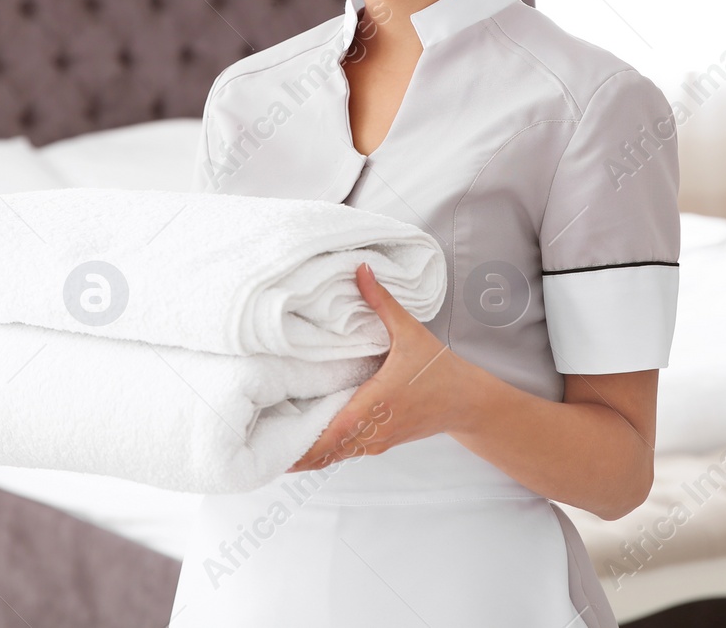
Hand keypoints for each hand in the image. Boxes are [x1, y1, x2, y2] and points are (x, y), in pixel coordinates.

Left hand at [285, 262, 477, 471]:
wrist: (466, 401)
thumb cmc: (438, 369)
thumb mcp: (410, 331)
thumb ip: (381, 302)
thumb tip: (360, 269)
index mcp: (377, 402)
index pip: (334, 433)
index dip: (305, 447)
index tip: (276, 449)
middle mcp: (375, 428)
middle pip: (328, 452)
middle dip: (296, 453)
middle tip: (260, 447)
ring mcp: (378, 440)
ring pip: (336, 456)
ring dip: (309, 455)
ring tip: (275, 448)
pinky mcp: (381, 443)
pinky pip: (347, 452)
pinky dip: (325, 452)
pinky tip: (305, 445)